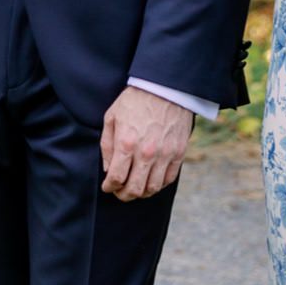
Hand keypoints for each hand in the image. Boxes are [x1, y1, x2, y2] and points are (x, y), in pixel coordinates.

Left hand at [100, 86, 192, 201]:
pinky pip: (169, 179)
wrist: (164, 89)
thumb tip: (107, 168)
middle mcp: (146, 153)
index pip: (116, 178)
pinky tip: (151, 181)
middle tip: (120, 193)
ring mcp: (164, 154)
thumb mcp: (111, 117)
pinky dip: (159, 185)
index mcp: (126, 143)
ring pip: (152, 188)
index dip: (109, 187)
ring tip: (135, 189)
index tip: (108, 187)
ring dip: (141, 193)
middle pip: (134, 189)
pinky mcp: (179, 153)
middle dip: (124, 195)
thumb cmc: (134, 101)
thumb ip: (107, 145)